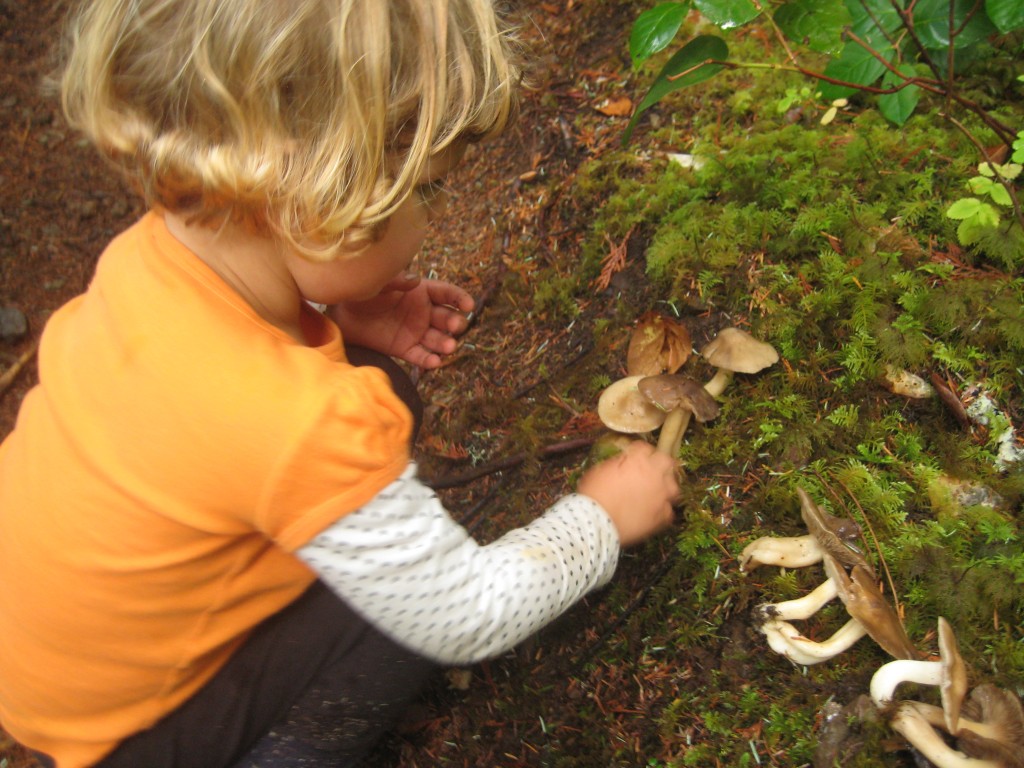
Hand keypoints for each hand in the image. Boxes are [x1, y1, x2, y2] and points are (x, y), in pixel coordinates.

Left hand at [327, 273, 473, 368]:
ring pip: (437, 339)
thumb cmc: (362, 291)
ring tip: (449, 347)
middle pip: (446, 318)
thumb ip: (396, 281)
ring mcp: (415, 331)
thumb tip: (416, 280)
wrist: (341, 313)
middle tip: (455, 327)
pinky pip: (420, 356)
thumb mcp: (378, 282)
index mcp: (421, 292)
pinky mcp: (405, 349)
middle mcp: (423, 312)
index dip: (460, 298)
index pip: (447, 294)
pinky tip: (435, 362)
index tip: (468, 306)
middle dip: (454, 323)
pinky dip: (429, 360)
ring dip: (446, 343)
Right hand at [577, 441, 678, 546]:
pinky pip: (669, 511)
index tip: (636, 457)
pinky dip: (662, 510)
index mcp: (638, 460)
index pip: (646, 448)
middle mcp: (655, 474)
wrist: (597, 521)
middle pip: (667, 461)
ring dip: (666, 487)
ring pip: (674, 487)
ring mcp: (661, 495)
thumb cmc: (594, 493)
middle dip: (660, 464)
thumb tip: (625, 461)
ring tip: (656, 492)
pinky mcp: (663, 516)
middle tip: (651, 471)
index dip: (640, 453)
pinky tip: (653, 512)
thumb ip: (618, 462)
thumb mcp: (601, 469)